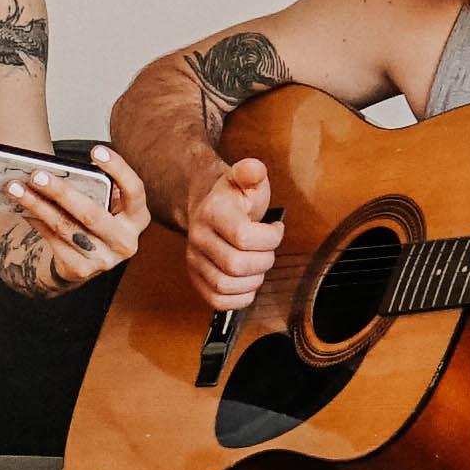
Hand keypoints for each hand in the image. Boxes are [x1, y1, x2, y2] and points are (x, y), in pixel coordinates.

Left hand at [0, 156, 147, 296]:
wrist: (86, 258)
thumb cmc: (95, 217)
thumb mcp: (105, 202)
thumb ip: (95, 187)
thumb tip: (56, 169)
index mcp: (137, 217)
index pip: (134, 190)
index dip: (118, 169)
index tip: (95, 150)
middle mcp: (126, 241)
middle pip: (91, 213)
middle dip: (61, 192)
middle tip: (37, 174)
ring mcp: (105, 259)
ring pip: (65, 227)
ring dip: (37, 205)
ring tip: (15, 187)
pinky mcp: (82, 269)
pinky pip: (53, 240)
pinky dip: (35, 220)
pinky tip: (21, 206)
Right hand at [182, 155, 284, 315]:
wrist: (211, 209)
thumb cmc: (234, 198)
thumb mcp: (247, 179)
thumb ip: (252, 172)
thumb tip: (254, 169)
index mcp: (212, 212)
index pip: (243, 237)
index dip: (269, 238)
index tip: (276, 230)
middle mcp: (198, 237)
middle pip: (236, 265)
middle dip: (263, 261)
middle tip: (269, 251)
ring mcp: (194, 260)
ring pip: (225, 286)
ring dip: (253, 280)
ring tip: (259, 265)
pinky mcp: (196, 278)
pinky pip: (217, 301)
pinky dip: (239, 298)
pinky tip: (248, 282)